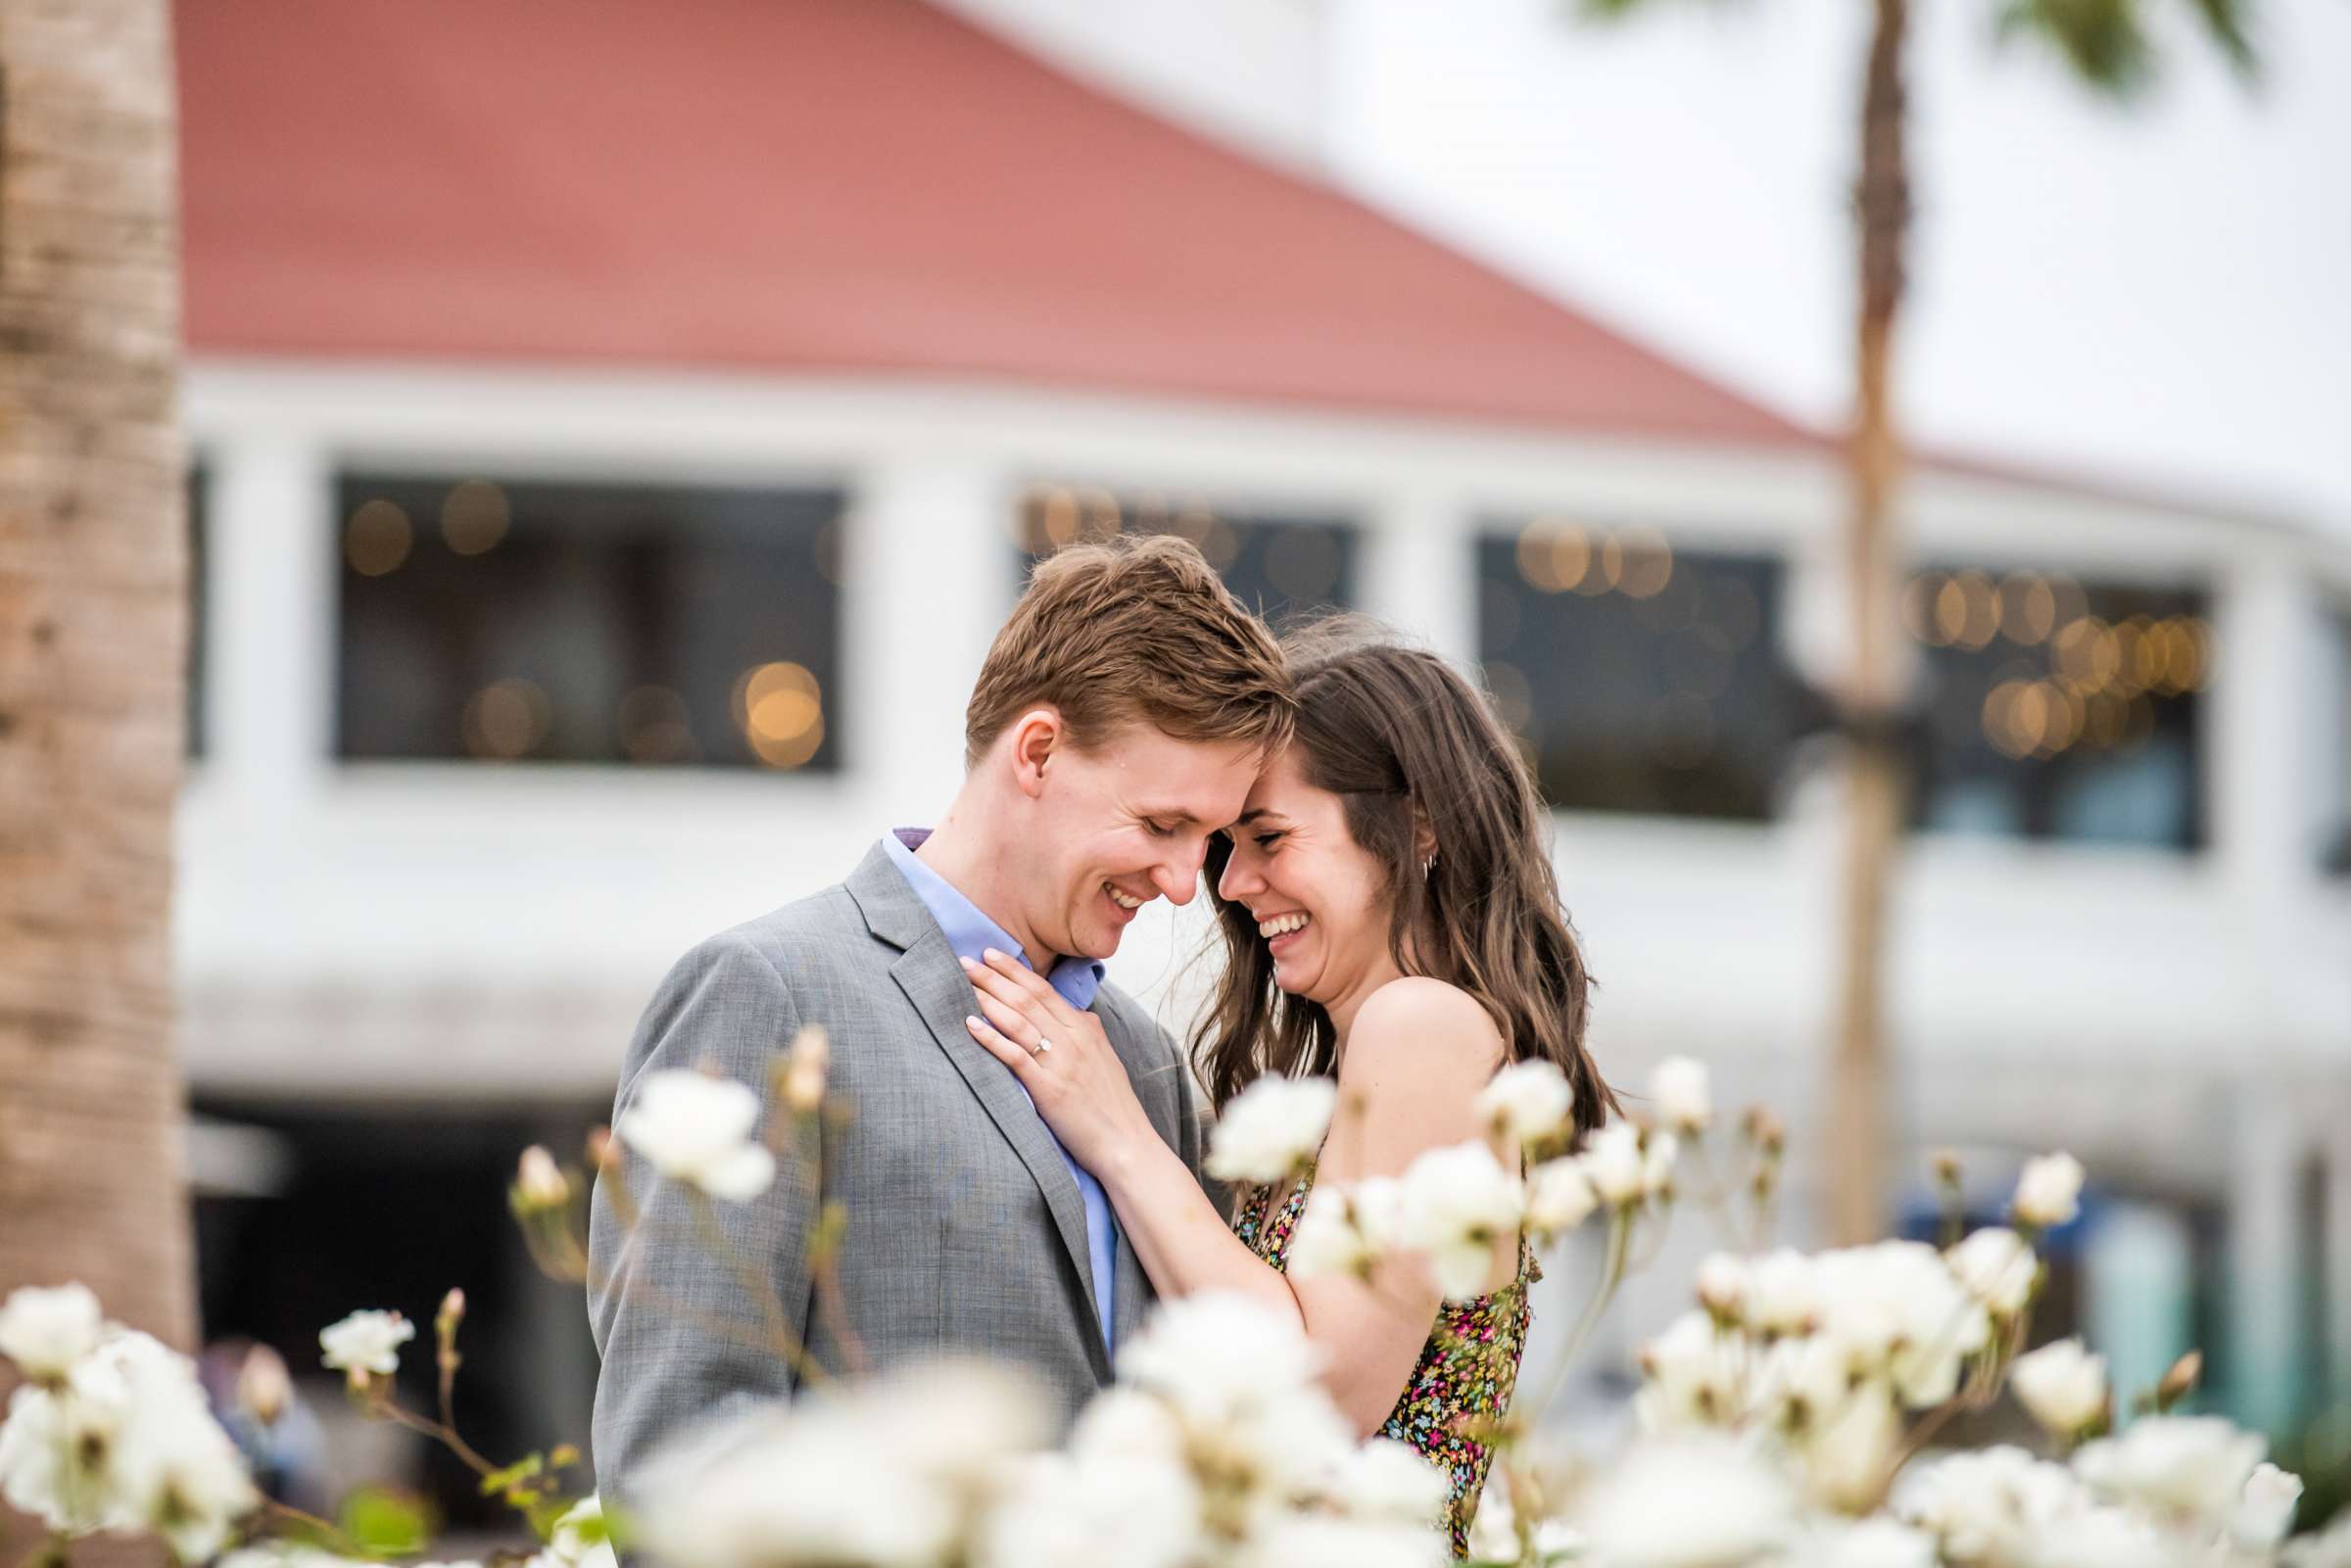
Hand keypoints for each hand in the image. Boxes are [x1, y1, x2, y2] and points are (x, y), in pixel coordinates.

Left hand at [961, 949, 1156, 1179]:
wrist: (1127, 1143)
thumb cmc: (1113, 1105)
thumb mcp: (1106, 1057)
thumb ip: (1089, 1033)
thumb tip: (1078, 1014)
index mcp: (1086, 1028)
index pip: (1044, 989)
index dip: (1014, 970)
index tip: (991, 954)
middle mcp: (1073, 1039)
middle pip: (1026, 998)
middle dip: (993, 975)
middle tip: (965, 960)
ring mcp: (1060, 1062)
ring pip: (1017, 1019)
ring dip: (986, 998)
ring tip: (962, 984)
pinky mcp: (1048, 1088)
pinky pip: (1014, 1055)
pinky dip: (990, 1037)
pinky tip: (969, 1024)